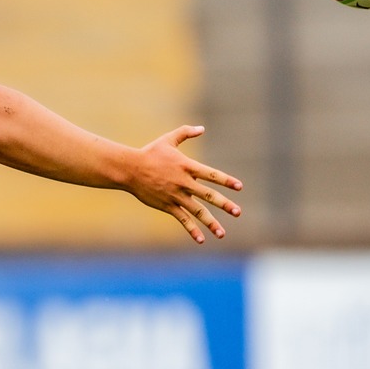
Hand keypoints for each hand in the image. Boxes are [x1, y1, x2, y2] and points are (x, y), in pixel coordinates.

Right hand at [121, 126, 244, 242]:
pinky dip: (191, 229)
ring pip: (197, 211)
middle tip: (238, 212)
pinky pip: (182, 219)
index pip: (211, 174)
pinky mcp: (167, 205)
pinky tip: (201, 239)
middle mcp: (184, 182)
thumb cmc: (150, 153)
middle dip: (224, 204)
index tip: (239, 187)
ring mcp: (176, 196)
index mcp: (187, 166)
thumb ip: (186, 133)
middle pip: (208, 195)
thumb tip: (202, 128)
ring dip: (211, 223)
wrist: (130, 169)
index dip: (226, 180)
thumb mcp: (168, 140)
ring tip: (222, 233)